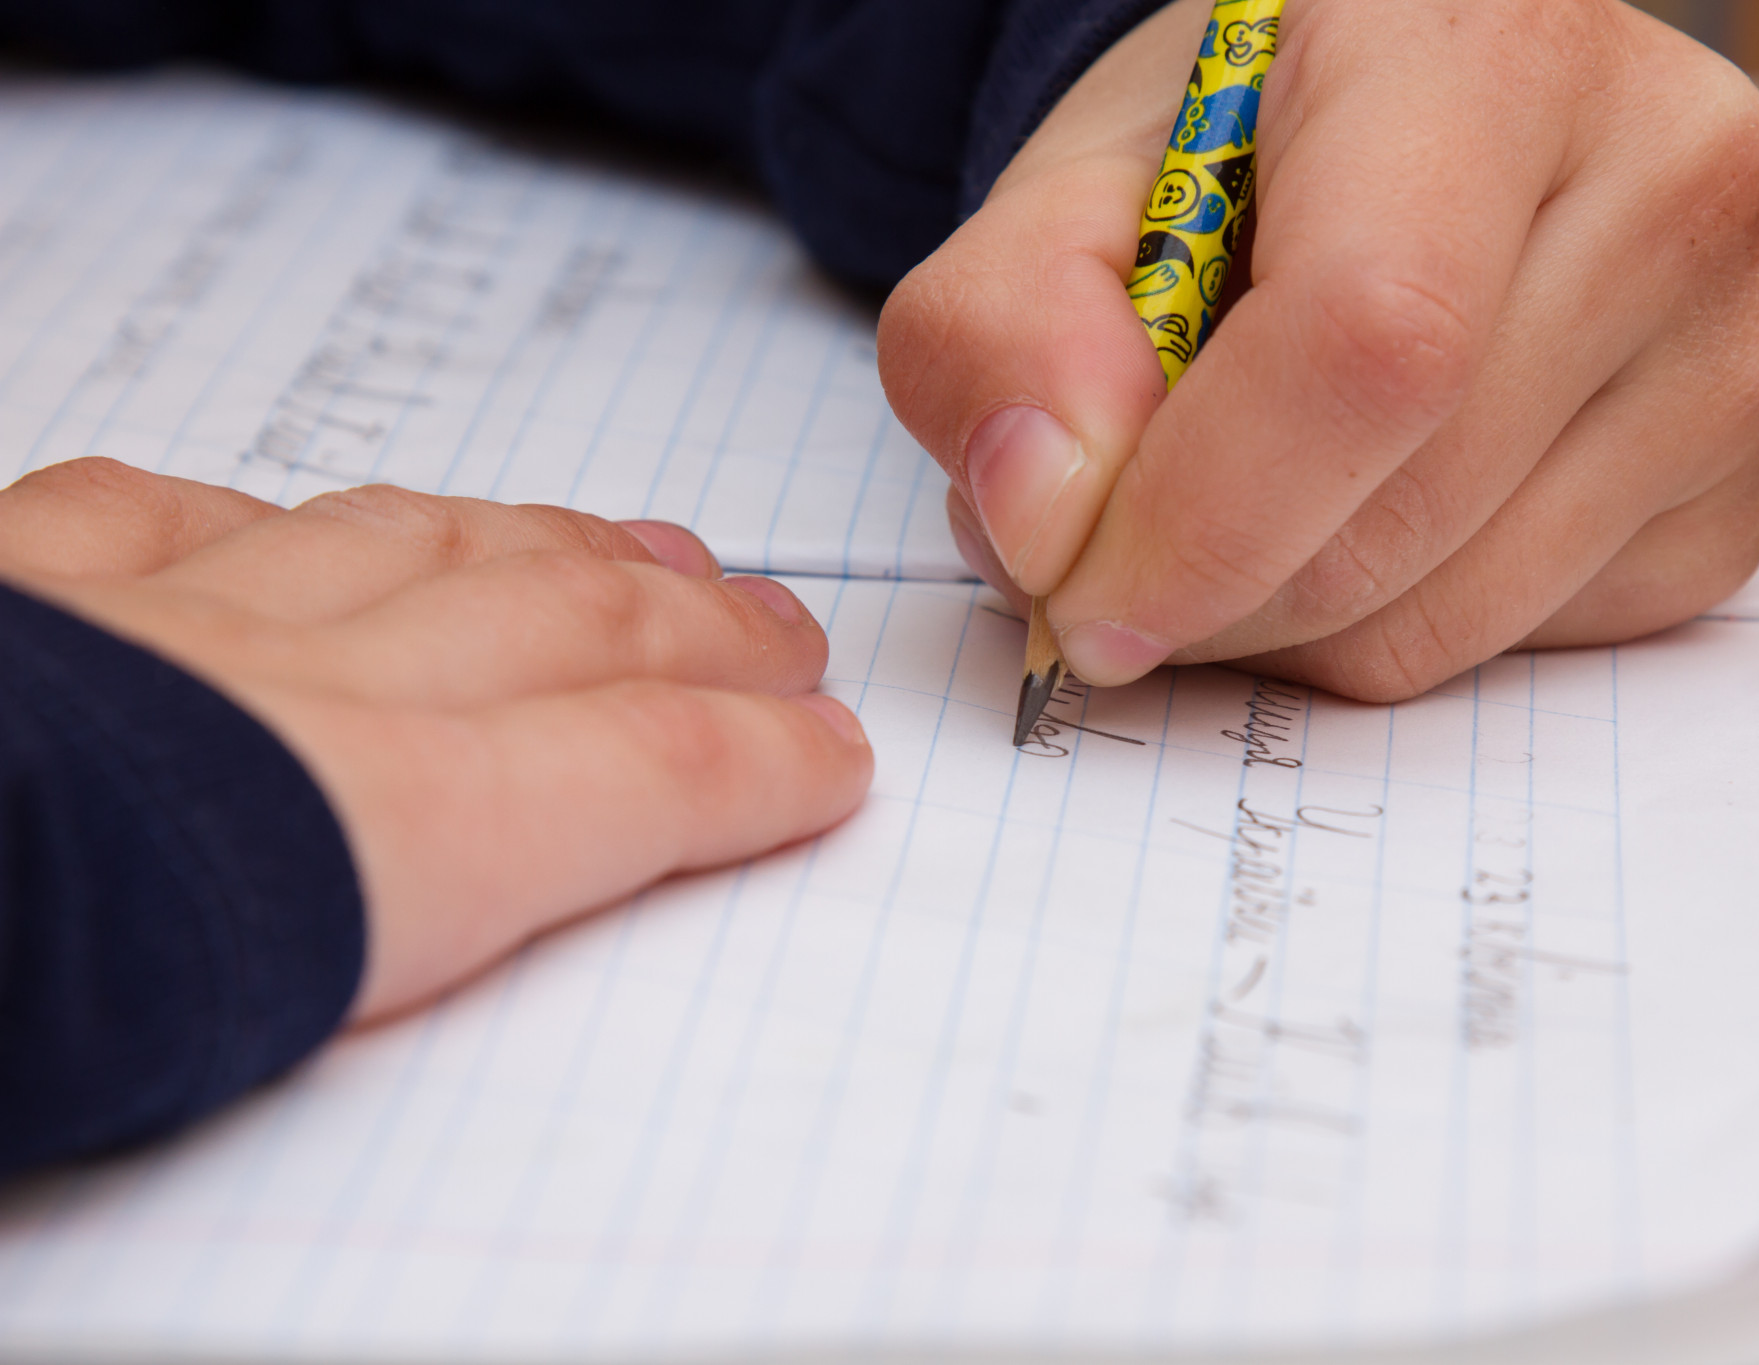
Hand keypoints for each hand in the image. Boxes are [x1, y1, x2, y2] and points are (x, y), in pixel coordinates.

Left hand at [0, 459, 871, 1020]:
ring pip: (404, 545)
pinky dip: (268, 520)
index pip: (627, 771)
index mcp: (375, 833)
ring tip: (638, 543)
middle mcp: (294, 698)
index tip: (833, 761)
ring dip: (543, 543)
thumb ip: (421, 932)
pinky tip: (303, 526)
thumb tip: (476, 910)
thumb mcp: (274, 1060)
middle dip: (693, 622)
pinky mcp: (21, 594)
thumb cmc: (35, 1008)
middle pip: (548, 624)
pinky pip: (159, 517)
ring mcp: (158, 625)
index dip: (753, 762)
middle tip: (777, 625)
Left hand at [880, 0, 1758, 698]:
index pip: (1373, 337)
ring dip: (1289, 627)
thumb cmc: (1249, 159)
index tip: (1084, 599)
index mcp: (1492, 47)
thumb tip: (1048, 521)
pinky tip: (1365, 517)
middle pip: (1408, 510)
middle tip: (1123, 564)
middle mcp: (1673, 176)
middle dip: (1215, 595)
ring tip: (1241, 515)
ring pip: (1453, 619)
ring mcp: (1745, 343)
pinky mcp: (1744, 491)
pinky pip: (1520, 650)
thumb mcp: (1078, 194)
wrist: (1418, 152)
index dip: (1205, 513)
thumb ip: (1005, 332)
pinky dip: (1392, 629)